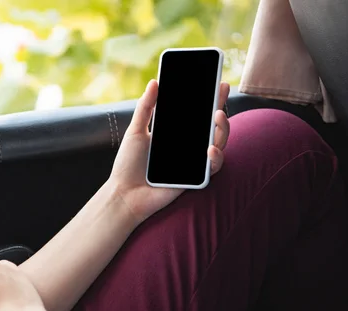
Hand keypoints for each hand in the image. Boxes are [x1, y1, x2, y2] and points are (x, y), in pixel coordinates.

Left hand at [109, 80, 230, 222]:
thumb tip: (154, 82)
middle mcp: (188, 146)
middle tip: (221, 91)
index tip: (218, 81)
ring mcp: (193, 162)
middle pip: (211, 124)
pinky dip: (215, 157)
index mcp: (175, 134)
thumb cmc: (127, 165)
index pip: (196, 113)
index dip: (209, 97)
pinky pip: (213, 166)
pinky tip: (210, 149)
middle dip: (221, 106)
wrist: (124, 194)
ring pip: (218, 142)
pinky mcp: (196, 178)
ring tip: (218, 115)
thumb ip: (146, 108)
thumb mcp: (135, 131)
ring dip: (223, 128)